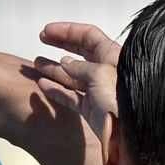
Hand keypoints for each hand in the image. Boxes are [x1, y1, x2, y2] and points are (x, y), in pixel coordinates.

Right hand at [32, 22, 120, 142]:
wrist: (128, 134)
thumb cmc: (121, 100)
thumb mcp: (100, 74)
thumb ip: (80, 67)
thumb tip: (66, 63)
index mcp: (112, 56)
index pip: (88, 35)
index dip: (67, 31)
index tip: (47, 31)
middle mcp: (104, 70)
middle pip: (80, 52)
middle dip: (60, 44)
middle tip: (42, 39)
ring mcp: (96, 90)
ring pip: (71, 75)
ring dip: (53, 68)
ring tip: (36, 63)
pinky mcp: (90, 108)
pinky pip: (70, 95)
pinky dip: (55, 89)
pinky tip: (42, 84)